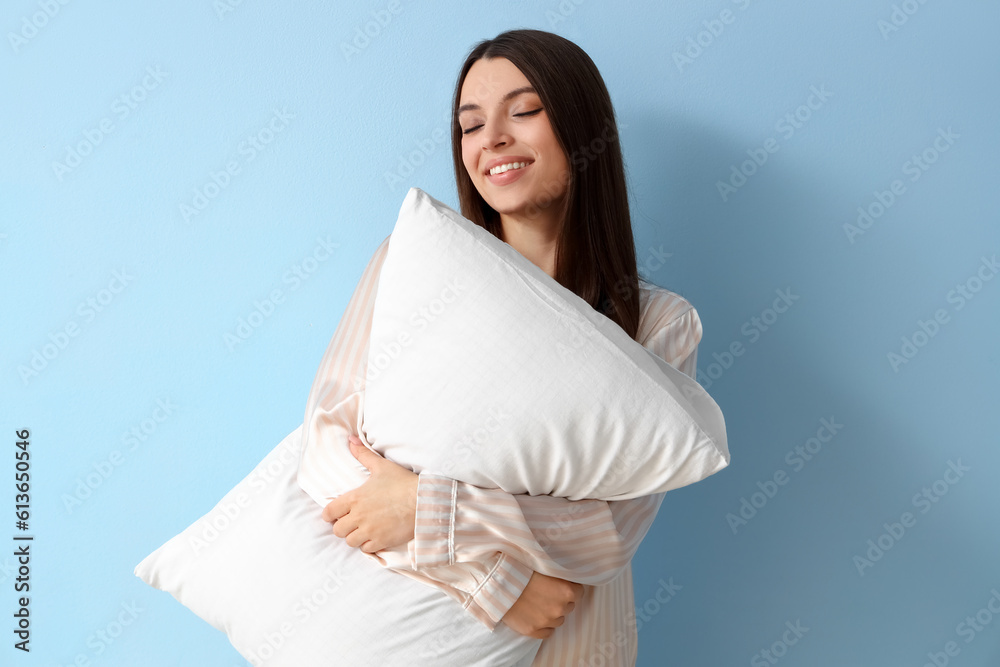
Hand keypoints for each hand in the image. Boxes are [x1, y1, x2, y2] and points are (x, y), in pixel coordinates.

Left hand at [321, 435, 418, 553]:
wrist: (424, 500)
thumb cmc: (402, 482)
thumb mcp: (381, 466)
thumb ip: (363, 454)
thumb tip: (350, 439)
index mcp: (355, 498)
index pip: (329, 512)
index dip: (330, 514)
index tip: (336, 514)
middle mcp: (359, 516)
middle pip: (337, 530)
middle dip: (343, 526)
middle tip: (352, 522)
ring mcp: (370, 530)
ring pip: (350, 541)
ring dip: (354, 536)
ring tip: (363, 530)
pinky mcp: (381, 541)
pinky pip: (366, 549)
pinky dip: (368, 544)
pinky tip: (375, 536)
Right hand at [500, 571, 585, 638]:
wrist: (497, 582)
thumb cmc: (521, 569)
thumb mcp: (545, 566)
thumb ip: (560, 575)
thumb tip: (570, 577)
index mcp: (566, 590)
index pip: (579, 592)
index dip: (570, 587)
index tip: (560, 584)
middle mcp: (559, 608)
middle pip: (569, 606)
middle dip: (560, 600)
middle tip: (546, 592)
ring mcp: (546, 621)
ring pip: (558, 620)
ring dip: (552, 613)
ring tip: (538, 603)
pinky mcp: (533, 631)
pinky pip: (547, 633)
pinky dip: (543, 626)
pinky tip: (535, 616)